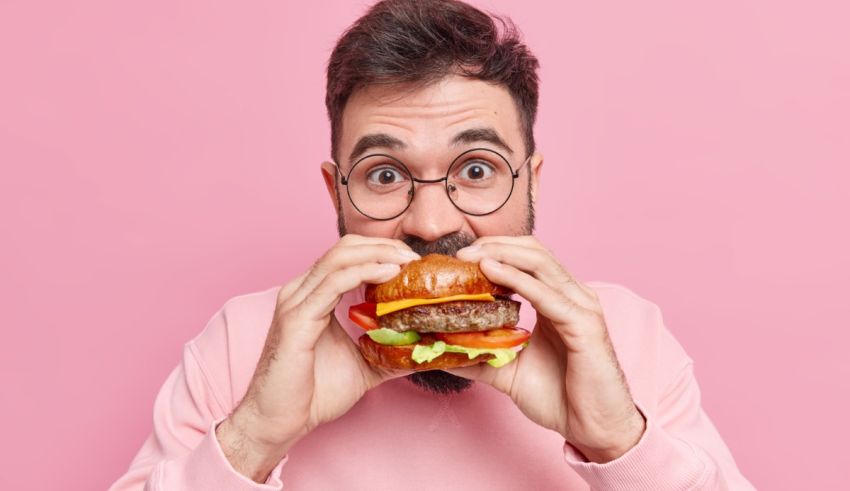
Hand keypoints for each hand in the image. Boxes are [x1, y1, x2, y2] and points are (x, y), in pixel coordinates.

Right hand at [216, 234, 417, 480]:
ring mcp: (296, 301)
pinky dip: (364, 272)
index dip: (381, 251)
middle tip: (415, 258)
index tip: (413, 262)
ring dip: (379, 254)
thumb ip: (389, 351)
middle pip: (345, 248)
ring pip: (340, 257)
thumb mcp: (363, 365)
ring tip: (407, 262)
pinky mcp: (297, 317)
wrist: (279, 422)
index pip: (348, 256)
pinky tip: (388, 274)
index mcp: (312, 296)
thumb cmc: (313, 394)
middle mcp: (301, 291)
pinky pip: (333, 282)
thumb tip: (425, 348)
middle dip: (384, 246)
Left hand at [454, 236, 645, 462]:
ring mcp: (581, 306)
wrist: (594, 429)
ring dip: (503, 255)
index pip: (527, 260)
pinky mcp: (584, 324)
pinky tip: (492, 272)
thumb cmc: (561, 398)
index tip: (460, 259)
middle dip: (495, 246)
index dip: (494, 252)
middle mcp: (572, 296)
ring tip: (471, 257)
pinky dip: (518, 279)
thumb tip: (441, 351)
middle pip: (533, 252)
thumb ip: (480, 357)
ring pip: (540, 263)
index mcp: (558, 300)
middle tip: (461, 253)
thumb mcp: (510, 372)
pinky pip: (547, 294)